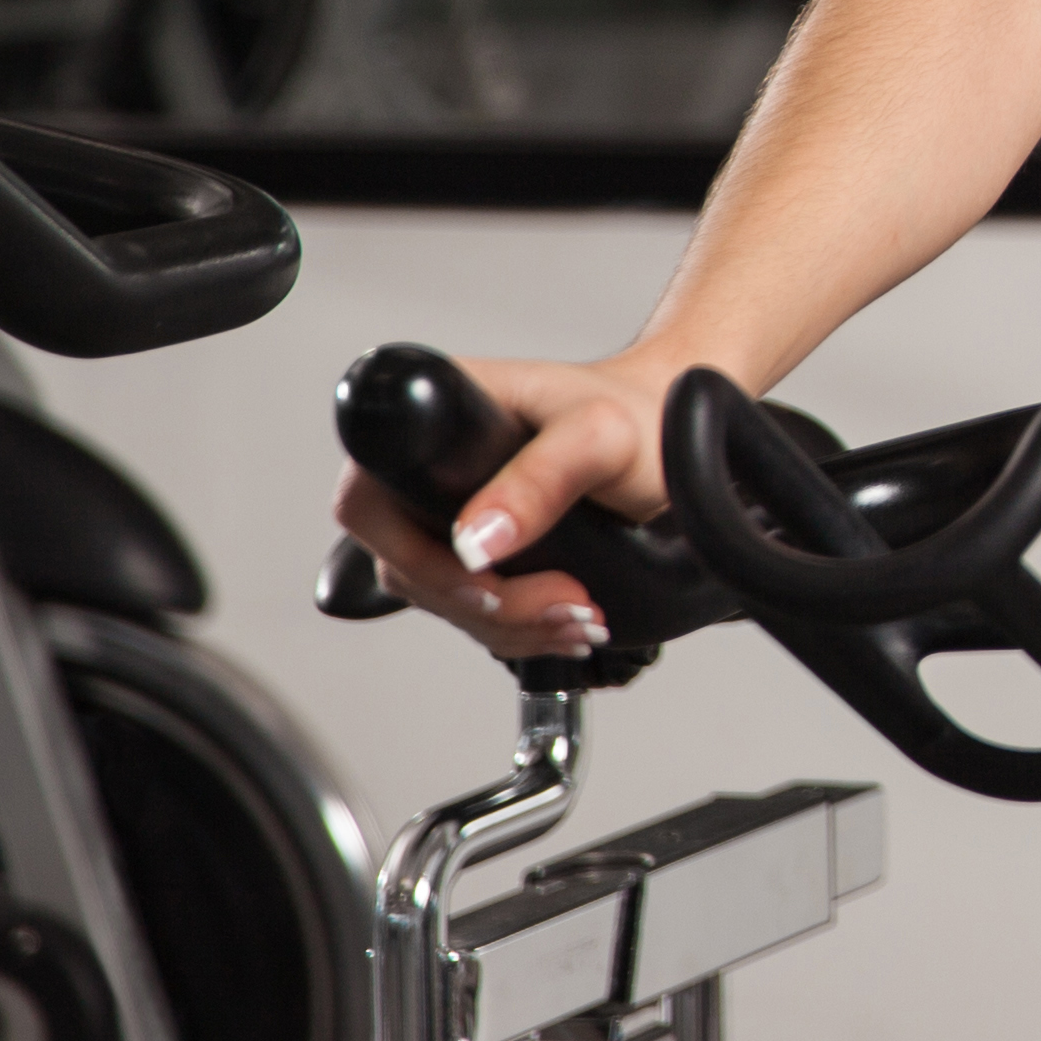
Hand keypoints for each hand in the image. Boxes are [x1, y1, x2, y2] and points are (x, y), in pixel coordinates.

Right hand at [322, 345, 688, 665]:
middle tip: (568, 606)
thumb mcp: (600, 435)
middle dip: (483, 604)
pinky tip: (563, 627)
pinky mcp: (473, 548)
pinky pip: (468, 607)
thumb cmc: (637, 413)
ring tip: (581, 620)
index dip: (418, 557)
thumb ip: (542, 478)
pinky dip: (515, 628)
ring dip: (507, 625)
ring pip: (437, 596)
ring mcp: (444, 511)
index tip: (492, 581)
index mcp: (434, 416)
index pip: (370, 503)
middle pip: (405, 564)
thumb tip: (474, 542)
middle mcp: (424, 467)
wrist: (670, 434)